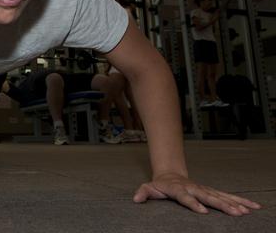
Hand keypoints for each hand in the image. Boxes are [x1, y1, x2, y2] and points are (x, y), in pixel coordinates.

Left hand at [133, 173, 260, 215]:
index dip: (193, 203)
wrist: (170, 174)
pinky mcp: (211, 192)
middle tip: (234, 213)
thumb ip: (143, 193)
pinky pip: (226, 196)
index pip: (186, 197)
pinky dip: (239, 201)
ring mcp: (203, 189)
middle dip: (221, 205)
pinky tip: (251, 207)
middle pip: (208, 197)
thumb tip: (136, 198)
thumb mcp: (148, 188)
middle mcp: (194, 188)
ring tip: (247, 211)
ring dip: (234, 203)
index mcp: (179, 189)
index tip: (203, 211)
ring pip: (220, 196)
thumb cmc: (160, 184)